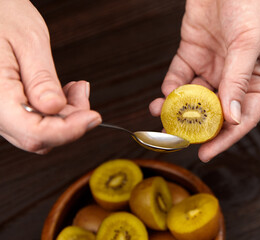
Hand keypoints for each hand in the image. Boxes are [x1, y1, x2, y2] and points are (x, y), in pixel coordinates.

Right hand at [0, 0, 100, 153]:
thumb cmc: (3, 16)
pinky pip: (35, 120)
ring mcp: (1, 110)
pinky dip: (56, 111)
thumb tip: (56, 108)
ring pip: (39, 131)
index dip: (68, 131)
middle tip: (83, 93)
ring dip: (66, 116)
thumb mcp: (28, 42)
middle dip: (71, 121)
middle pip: (39, 137)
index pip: (34, 132)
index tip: (94, 117)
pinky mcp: (9, 107)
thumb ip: (41, 80)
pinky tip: (65, 91)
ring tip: (76, 88)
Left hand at [150, 0, 259, 161]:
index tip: (206, 152)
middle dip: (196, 126)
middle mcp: (235, 76)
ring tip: (162, 117)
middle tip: (176, 138)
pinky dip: (170, 88)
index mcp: (259, 78)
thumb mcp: (248, 42)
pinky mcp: (192, 52)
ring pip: (194, 96)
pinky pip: (179, 76)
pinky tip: (162, 97)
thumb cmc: (254, 0)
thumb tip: (233, 118)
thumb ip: (238, 80)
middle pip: (215, 110)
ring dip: (178, 109)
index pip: (244, 116)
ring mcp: (213, 65)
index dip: (226, 137)